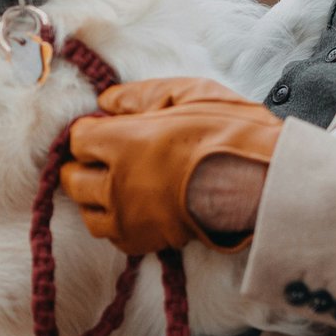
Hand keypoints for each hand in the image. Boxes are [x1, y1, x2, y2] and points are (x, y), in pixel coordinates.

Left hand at [59, 77, 281, 256]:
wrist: (262, 183)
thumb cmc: (231, 134)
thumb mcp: (188, 94)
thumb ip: (140, 95)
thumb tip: (107, 101)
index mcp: (122, 142)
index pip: (77, 139)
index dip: (91, 130)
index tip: (107, 127)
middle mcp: (116, 183)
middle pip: (73, 178)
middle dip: (83, 164)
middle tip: (105, 156)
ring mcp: (129, 217)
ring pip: (88, 212)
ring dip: (95, 197)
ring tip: (115, 185)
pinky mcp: (146, 242)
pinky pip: (113, 237)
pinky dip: (116, 223)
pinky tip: (133, 208)